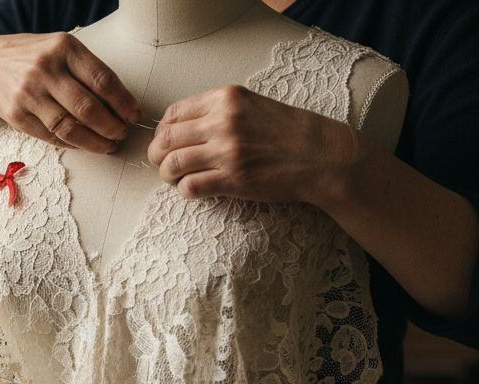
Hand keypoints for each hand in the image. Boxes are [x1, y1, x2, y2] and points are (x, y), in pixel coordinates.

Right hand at [0, 32, 142, 152]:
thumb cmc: (34, 58)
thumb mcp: (60, 49)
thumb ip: (87, 70)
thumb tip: (121, 103)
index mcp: (63, 48)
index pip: (102, 80)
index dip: (123, 102)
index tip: (134, 116)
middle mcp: (45, 69)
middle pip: (88, 107)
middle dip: (111, 126)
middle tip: (122, 134)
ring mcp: (29, 94)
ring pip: (70, 127)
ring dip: (94, 141)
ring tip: (108, 145)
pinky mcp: (17, 115)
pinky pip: (51, 136)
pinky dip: (72, 144)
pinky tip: (84, 144)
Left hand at [146, 84, 358, 205]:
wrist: (321, 156)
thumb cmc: (287, 132)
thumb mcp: (251, 105)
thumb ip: (217, 111)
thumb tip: (178, 127)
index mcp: (225, 98)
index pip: (172, 113)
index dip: (162, 131)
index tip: (167, 142)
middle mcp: (222, 121)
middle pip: (165, 139)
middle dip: (157, 154)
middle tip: (162, 163)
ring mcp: (227, 151)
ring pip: (172, 164)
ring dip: (167, 174)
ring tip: (176, 177)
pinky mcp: (232, 179)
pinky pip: (190, 186)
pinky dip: (185, 190)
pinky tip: (195, 188)